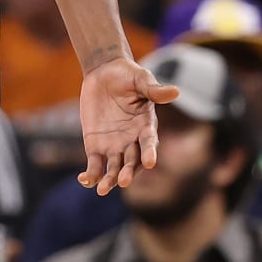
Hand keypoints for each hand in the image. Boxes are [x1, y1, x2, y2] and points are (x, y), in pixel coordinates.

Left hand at [79, 58, 178, 193]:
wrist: (103, 73)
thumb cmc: (127, 75)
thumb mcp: (140, 79)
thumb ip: (154, 89)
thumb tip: (176, 92)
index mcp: (146, 126)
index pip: (149, 142)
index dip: (149, 152)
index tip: (149, 162)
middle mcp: (132, 141)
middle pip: (132, 161)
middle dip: (128, 172)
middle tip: (122, 181)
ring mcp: (114, 145)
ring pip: (114, 168)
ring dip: (109, 179)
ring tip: (102, 189)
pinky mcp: (96, 146)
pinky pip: (95, 164)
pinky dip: (91, 174)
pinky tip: (85, 180)